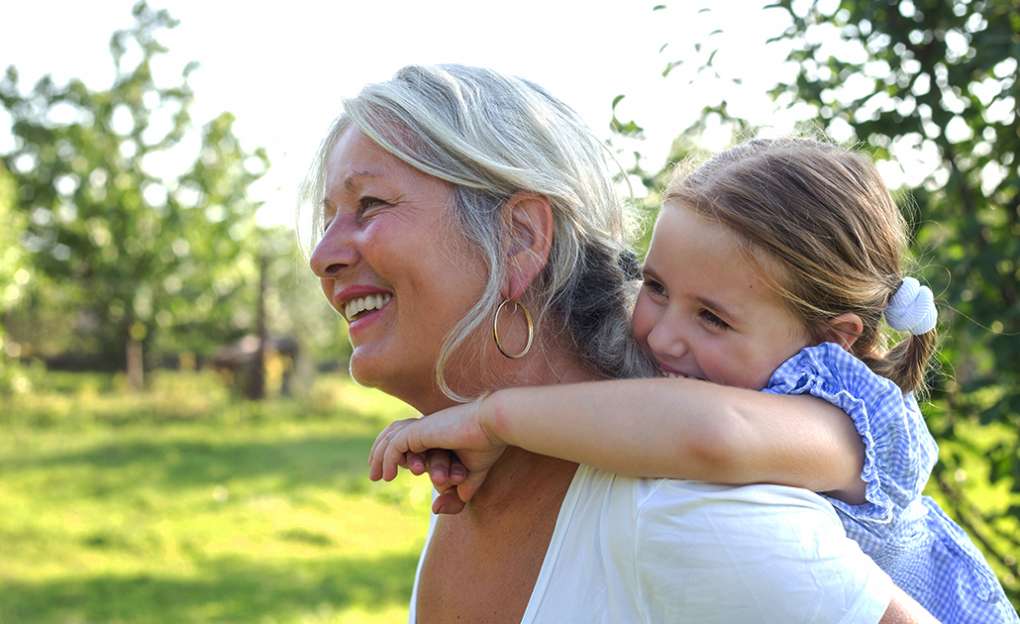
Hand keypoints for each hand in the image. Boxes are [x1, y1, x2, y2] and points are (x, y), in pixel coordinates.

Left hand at [368, 397, 507, 508]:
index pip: (412, 440)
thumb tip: (436, 509)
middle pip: (396, 434)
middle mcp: (428, 426)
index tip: (390, 473)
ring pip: (392, 439)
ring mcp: (423, 427)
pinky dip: (388, 460)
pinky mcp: (420, 431)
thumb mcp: (471, 478)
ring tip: (375, 477)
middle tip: (375, 475)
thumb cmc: (487, 447)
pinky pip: (395, 446)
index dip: (401, 455)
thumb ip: (457, 494)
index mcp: (438, 431)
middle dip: (382, 452)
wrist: (494, 426)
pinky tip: (387, 476)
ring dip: (380, 457)